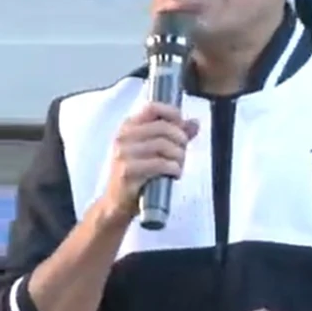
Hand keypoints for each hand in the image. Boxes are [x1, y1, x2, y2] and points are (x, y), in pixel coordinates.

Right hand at [106, 104, 199, 221]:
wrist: (117, 203)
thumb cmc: (138, 174)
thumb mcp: (155, 150)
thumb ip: (175, 135)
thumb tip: (194, 123)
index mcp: (128, 127)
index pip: (152, 108)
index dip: (173, 114)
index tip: (182, 126)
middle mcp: (123, 137)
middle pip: (163, 127)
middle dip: (181, 140)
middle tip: (182, 152)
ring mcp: (123, 154)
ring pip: (164, 145)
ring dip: (179, 156)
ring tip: (178, 165)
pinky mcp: (128, 172)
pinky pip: (160, 164)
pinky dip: (174, 169)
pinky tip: (174, 174)